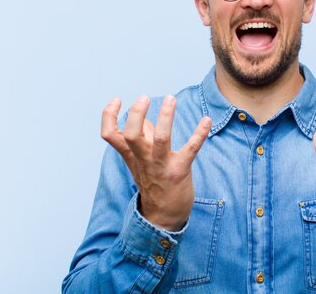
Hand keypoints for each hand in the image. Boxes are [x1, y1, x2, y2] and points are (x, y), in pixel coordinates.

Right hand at [100, 95, 211, 230]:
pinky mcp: (180, 171)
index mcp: (132, 155)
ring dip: (166, 118)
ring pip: (160, 140)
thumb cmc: (154, 183)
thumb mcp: (142, 162)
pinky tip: (207, 120)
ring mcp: (161, 166)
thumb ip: (143, 139)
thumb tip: (145, 120)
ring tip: (171, 99)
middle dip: (136, 115)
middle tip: (144, 98)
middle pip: (131, 136)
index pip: (110, 134)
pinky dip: (199, 134)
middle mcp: (143, 159)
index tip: (117, 100)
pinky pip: (190, 150)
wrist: (163, 217)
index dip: (108, 115)